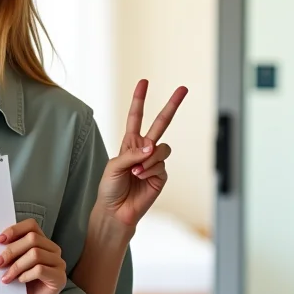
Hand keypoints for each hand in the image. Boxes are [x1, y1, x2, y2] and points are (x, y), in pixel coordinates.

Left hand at [0, 218, 66, 293]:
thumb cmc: (18, 286)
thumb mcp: (10, 266)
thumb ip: (5, 253)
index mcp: (42, 241)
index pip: (31, 225)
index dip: (15, 229)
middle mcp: (53, 249)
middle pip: (32, 239)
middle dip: (11, 250)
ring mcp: (59, 263)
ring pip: (36, 254)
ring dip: (16, 265)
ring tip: (5, 277)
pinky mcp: (60, 278)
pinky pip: (40, 270)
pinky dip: (26, 275)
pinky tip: (19, 281)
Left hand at [98, 80, 187, 229]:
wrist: (116, 210)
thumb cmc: (110, 188)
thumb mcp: (113, 166)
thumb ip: (132, 154)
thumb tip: (153, 146)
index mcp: (130, 142)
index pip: (136, 117)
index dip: (139, 100)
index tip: (144, 82)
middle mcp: (144, 149)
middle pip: (161, 123)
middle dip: (172, 105)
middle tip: (183, 88)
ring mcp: (154, 161)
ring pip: (162, 148)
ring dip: (148, 159)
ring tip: (136, 172)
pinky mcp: (162, 175)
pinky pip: (161, 165)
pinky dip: (150, 171)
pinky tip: (140, 179)